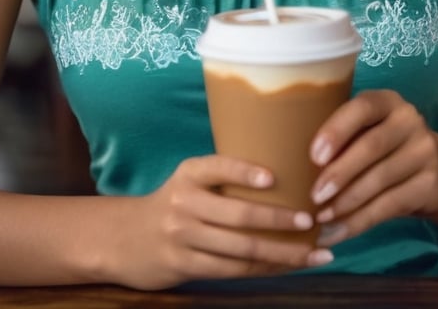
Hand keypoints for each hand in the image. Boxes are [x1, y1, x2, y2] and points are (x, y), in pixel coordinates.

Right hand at [120, 155, 333, 288]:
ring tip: (313, 253)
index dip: (245, 172)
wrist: (124, 239)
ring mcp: (183, 237)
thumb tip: (285, 176)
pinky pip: (233, 270)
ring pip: (241, 249)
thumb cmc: (174, 204)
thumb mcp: (190, 182)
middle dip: (280, 220)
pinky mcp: (185, 265)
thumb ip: (223, 178)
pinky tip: (286, 266)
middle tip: (312, 220)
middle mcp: (184, 203)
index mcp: (189, 173)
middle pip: (239, 215)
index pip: (219, 167)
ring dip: (282, 253)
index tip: (273, 178)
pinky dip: (264, 268)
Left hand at [308, 90, 437, 246]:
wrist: (434, 169)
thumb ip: (340, 136)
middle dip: (339, 173)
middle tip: (313, 196)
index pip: (363, 107)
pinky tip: (336, 232)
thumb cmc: (380, 147)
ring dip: (346, 203)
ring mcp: (424, 152)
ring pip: (380, 180)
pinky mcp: (430, 184)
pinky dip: (359, 222)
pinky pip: (389, 206)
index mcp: (387, 101)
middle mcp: (409, 121)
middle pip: (371, 147)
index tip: (313, 155)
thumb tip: (287, 159)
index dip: (337, 130)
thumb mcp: (366, 130)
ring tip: (320, 218)